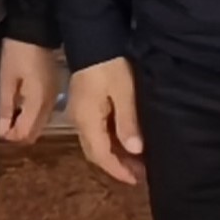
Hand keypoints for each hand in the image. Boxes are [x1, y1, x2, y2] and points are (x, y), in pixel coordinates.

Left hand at [0, 39, 62, 143]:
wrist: (36, 30)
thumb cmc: (18, 52)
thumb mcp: (6, 80)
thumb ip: (5, 108)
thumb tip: (1, 132)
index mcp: (38, 101)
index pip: (25, 133)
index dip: (9, 136)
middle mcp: (50, 104)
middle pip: (34, 134)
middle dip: (17, 134)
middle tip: (1, 124)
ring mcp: (54, 98)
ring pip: (40, 126)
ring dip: (24, 126)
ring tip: (9, 115)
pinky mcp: (54, 92)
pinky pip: (43, 114)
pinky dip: (31, 117)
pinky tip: (20, 106)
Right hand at [69, 57, 145, 186]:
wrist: (91, 38)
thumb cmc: (109, 64)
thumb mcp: (123, 92)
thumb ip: (127, 122)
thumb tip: (135, 150)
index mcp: (87, 120)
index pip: (101, 155)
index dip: (118, 170)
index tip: (136, 180)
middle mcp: (79, 120)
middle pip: (96, 152)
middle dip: (117, 165)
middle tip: (140, 173)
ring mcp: (79, 112)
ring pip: (95, 142)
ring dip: (114, 154)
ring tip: (136, 160)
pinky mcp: (84, 105)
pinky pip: (96, 131)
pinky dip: (110, 140)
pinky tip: (125, 140)